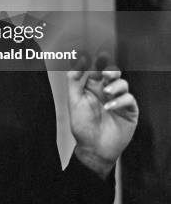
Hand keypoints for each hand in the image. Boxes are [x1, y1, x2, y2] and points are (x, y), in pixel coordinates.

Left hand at [67, 58, 138, 178]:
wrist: (93, 148)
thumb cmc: (82, 125)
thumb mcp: (74, 100)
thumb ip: (74, 79)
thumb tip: (78, 61)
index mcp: (92, 87)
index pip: (96, 69)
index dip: (97, 61)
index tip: (95, 55)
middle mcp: (106, 92)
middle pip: (112, 74)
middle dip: (110, 68)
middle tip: (105, 71)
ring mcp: (118, 101)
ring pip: (122, 84)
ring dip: (115, 85)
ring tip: (106, 92)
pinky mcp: (129, 111)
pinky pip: (129, 100)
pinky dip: (120, 100)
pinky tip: (109, 106)